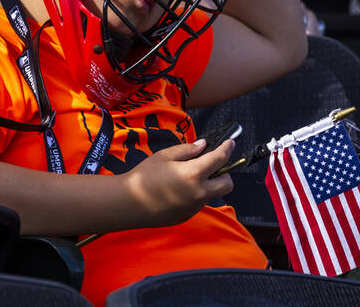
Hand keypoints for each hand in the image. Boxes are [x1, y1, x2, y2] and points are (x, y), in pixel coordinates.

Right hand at [121, 138, 235, 227]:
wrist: (128, 203)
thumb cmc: (144, 175)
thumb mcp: (165, 156)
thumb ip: (187, 150)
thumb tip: (203, 146)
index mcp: (194, 174)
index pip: (220, 159)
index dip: (227, 148)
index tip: (230, 142)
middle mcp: (199, 193)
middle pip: (227, 184)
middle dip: (225, 173)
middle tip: (212, 165)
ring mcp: (194, 207)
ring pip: (212, 194)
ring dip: (209, 184)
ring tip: (187, 176)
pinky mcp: (186, 216)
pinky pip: (198, 203)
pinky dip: (195, 194)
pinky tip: (177, 190)